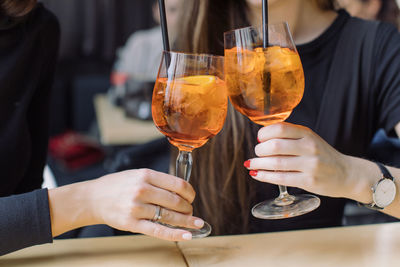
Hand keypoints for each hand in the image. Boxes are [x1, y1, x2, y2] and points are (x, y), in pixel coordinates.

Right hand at [57, 169, 203, 240]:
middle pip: (176, 201)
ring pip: (169, 216)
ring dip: (185, 221)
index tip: (192, 197)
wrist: (92, 198)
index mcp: (146, 175)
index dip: (190, 192)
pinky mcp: (132, 223)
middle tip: (190, 211)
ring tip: (195, 223)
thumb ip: (157, 181)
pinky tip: (186, 235)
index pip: (178, 184)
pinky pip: (158, 230)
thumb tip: (181, 191)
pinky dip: (175, 234)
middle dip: (188, 208)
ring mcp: (137, 207)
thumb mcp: (137, 174)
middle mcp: (142, 190)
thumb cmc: (116, 185)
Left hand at [244, 122, 351, 198]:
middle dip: (260, 150)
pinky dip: (265, 176)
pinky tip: (257, 175)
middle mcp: (309, 147)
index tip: (259, 138)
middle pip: (275, 146)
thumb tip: (261, 138)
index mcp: (308, 134)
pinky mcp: (309, 181)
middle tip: (257, 153)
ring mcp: (310, 165)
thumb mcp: (310, 139)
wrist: (348, 174)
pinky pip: (281, 178)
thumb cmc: (323, 156)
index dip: (264, 133)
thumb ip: (290, 137)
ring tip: (251, 164)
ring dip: (258, 164)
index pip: (280, 129)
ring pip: (276, 163)